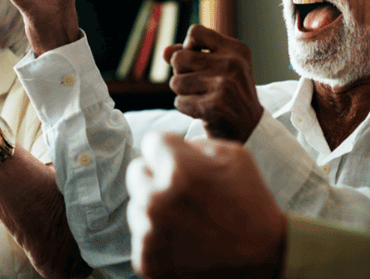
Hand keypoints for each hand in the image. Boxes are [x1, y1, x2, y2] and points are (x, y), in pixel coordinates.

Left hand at [126, 132, 285, 278]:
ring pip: (136, 206)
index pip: (150, 142)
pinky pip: (141, 237)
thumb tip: (170, 146)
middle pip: (136, 172)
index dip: (168, 150)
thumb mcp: (236, 156)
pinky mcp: (146, 259)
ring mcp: (149, 233)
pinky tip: (184, 241)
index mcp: (178, 170)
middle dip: (156, 176)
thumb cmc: (251, 205)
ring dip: (155, 209)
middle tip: (184, 192)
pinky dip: (158, 238)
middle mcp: (156, 200)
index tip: (179, 162)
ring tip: (188, 220)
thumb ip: (195, 143)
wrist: (265, 258)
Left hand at [164, 24, 263, 141]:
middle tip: (199, 85)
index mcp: (236, 50)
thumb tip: (165, 52)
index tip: (196, 61)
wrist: (249, 128)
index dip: (187, 47)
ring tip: (202, 98)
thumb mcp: (216, 68)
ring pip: (175, 82)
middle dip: (181, 73)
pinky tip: (203, 111)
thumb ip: (189, 55)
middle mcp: (233, 63)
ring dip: (183, 93)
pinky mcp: (215, 105)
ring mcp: (225, 84)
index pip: (195, 32)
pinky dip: (186, 108)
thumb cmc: (228, 94)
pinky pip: (179, 102)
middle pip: (179, 58)